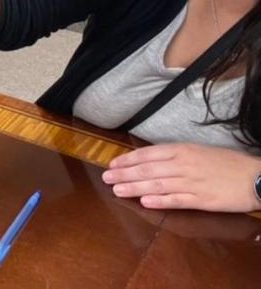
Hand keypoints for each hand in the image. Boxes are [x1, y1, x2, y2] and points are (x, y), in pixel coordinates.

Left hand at [102, 143, 260, 212]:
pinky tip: (144, 202)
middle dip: (124, 174)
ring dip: (134, 187)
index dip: (127, 159)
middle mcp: (183, 165)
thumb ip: (175, 155)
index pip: (147, 154)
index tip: (112, 164)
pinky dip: (159, 201)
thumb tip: (151, 159)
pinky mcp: (202, 200)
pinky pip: (176, 200)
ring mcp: (191, 183)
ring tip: (117, 190)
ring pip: (156, 184)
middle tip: (106, 178)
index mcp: (181, 149)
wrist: (255, 177)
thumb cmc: (227, 162)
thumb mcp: (198, 151)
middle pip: (147, 169)